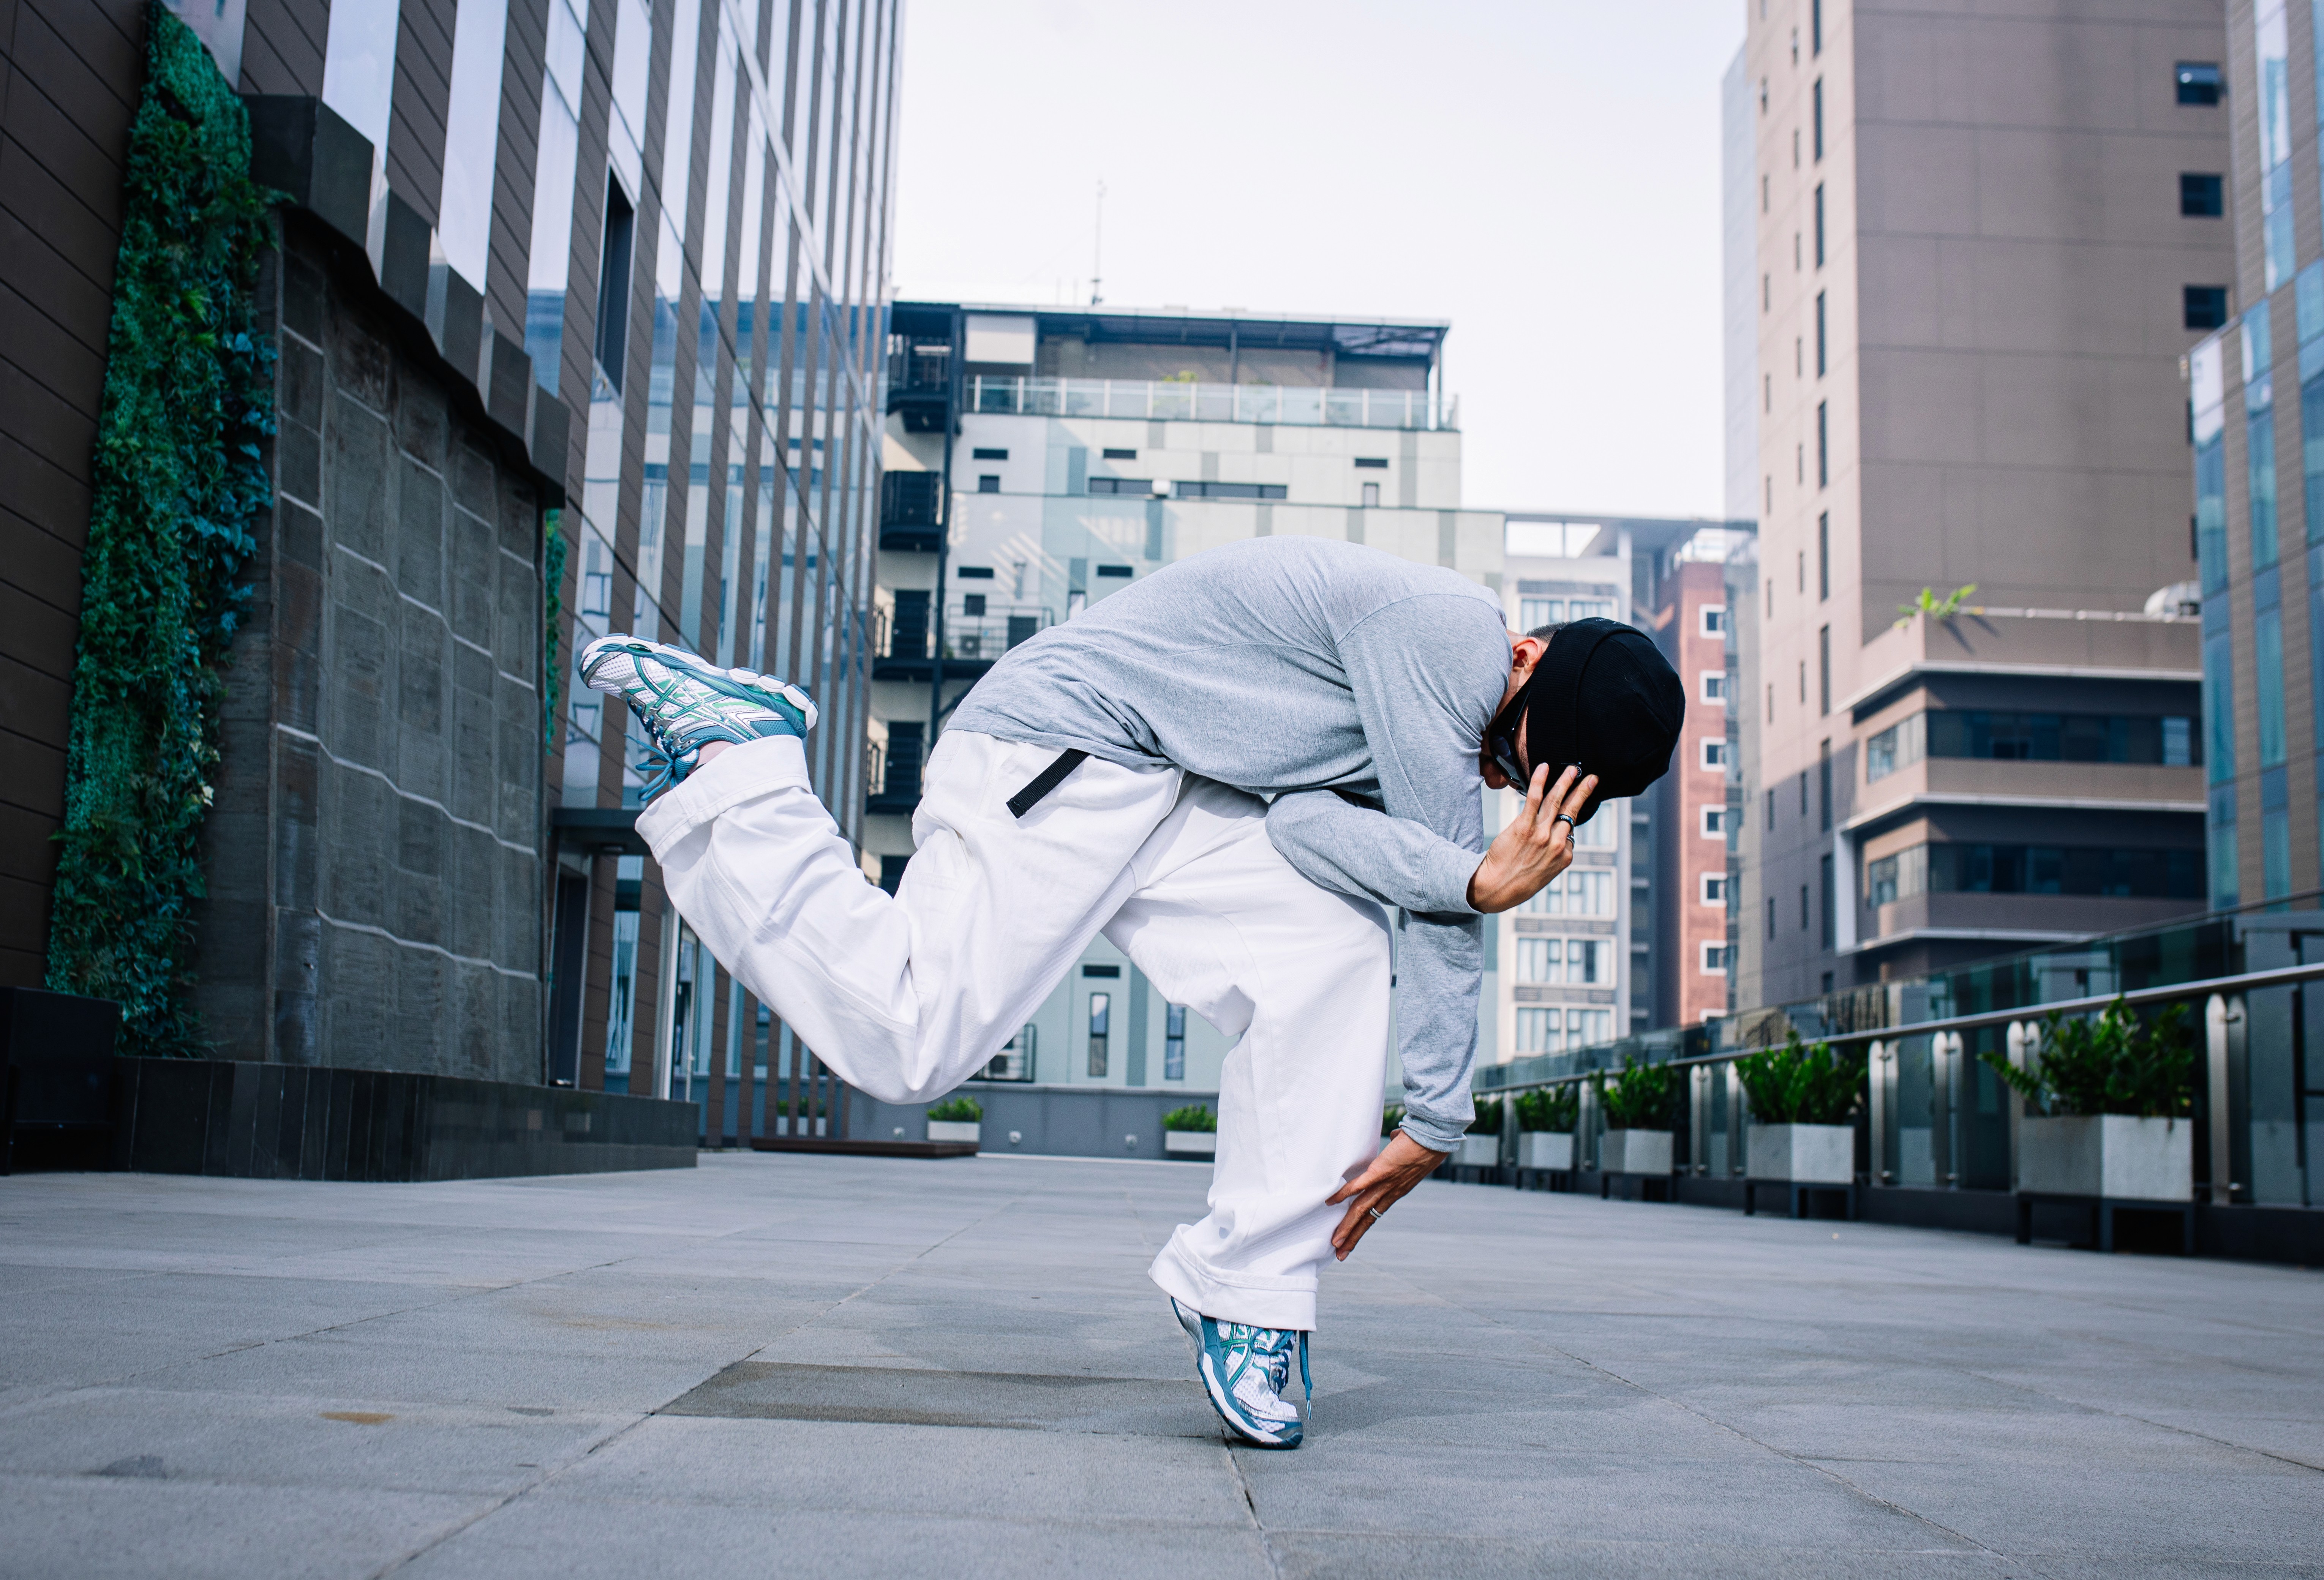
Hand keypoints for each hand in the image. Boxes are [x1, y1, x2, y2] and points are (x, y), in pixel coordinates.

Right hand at [1325, 1130, 1448, 1260]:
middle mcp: (1390, 1193)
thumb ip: (1400, 1147)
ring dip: (1347, 1227)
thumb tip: (1397, 1137)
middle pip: (1366, 1219)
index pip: (1375, 1214)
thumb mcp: (1410, 1152)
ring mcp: (1385, 1184)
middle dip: (1352, 1237)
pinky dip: (1344, 1194)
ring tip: (1335, 1241)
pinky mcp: (1381, 1172)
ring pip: (1361, 1210)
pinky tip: (1330, 1203)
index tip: (1351, 1241)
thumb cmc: (1423, 1142)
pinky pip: (1359, 1186)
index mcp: (1396, 1191)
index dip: (1362, 1228)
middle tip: (1340, 1253)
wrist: (1433, 1139)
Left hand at [1466, 764, 1598, 912]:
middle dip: (1583, 791)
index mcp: (1564, 856)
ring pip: (1556, 801)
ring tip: (1573, 769)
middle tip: (1592, 778)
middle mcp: (1556, 843)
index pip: (1571, 830)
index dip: (1568, 820)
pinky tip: (1544, 768)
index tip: (1571, 806)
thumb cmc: (1517, 883)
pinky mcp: (1523, 827)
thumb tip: (1561, 840)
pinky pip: (1534, 799)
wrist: (1495, 889)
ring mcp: (1541, 834)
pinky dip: (1540, 781)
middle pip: (1572, 811)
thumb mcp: (1545, 874)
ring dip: (1566, 781)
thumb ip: (1555, 856)